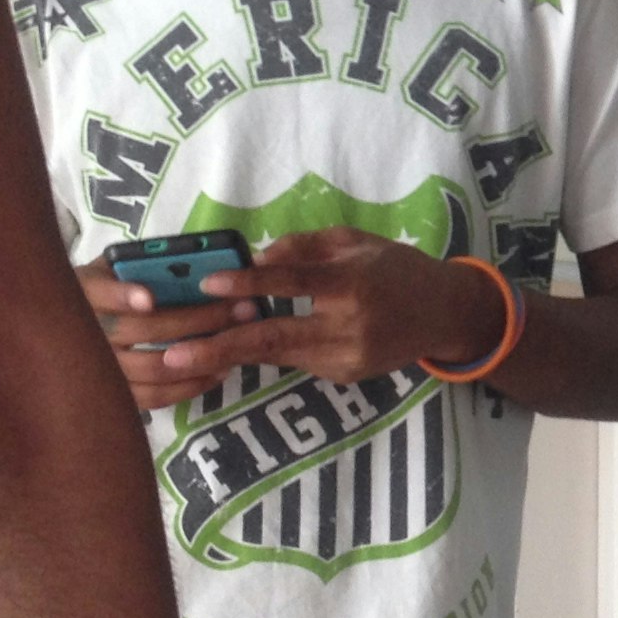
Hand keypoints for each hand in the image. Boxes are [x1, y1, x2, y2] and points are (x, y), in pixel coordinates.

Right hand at [76, 262, 262, 411]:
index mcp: (87, 292)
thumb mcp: (115, 265)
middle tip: (241, 308)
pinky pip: (156, 397)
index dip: (122, 296)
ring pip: (154, 368)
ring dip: (200, 354)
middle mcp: (90, 334)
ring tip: (235, 339)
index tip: (149, 298)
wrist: (75, 329)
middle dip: (197, 320)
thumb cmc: (108, 287)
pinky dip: (190, 385)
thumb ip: (141, 263)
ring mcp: (103, 370)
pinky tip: (217, 370)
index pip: (101, 294)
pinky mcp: (120, 395)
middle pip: (144, 331)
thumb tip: (193, 259)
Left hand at [164, 228, 506, 387]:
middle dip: (219, 347)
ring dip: (231, 355)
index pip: (291, 283)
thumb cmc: (396, 268)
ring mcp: (347, 358)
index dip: (249, 283)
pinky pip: (296, 360)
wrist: (444, 315)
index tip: (208, 284)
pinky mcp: (345, 376)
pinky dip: (266, 353)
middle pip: (273, 338)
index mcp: (352, 284)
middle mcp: (348, 327)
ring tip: (185, 356)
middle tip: (173, 355)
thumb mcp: (356, 241)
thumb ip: (305, 247)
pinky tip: (234, 351)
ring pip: (278, 354)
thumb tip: (257, 256)